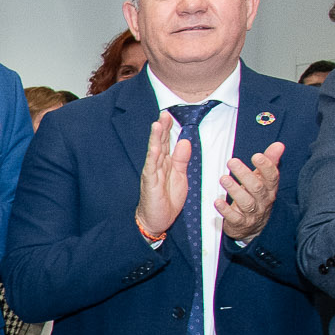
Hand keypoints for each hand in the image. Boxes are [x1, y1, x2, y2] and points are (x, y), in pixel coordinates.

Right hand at [136, 113, 193, 237]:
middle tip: (163, 114)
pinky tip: (154, 149)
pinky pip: (151, 170)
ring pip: (153, 153)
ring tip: (157, 125)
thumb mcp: (180, 176)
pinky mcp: (150, 184)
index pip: (165, 143)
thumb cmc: (167, 200)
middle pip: (158, 144)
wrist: (156, 221)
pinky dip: (152, 159)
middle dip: (161, 129)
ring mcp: (151, 174)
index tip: (169, 115)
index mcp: (165, 164)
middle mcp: (156, 166)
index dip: (167, 129)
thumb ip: (182, 159)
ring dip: (155, 139)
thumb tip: (184, 141)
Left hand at [218, 141, 285, 241]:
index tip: (256, 156)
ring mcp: (252, 214)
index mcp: (270, 189)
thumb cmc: (257, 197)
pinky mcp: (240, 223)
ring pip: (246, 202)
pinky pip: (234, 217)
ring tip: (223, 179)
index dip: (266, 166)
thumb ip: (270, 162)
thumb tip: (279, 145)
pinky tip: (217, 201)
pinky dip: (225, 210)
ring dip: (234, 190)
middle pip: (257, 188)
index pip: (272, 177)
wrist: (254, 227)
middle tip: (232, 161)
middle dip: (245, 174)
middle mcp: (263, 201)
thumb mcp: (264, 180)